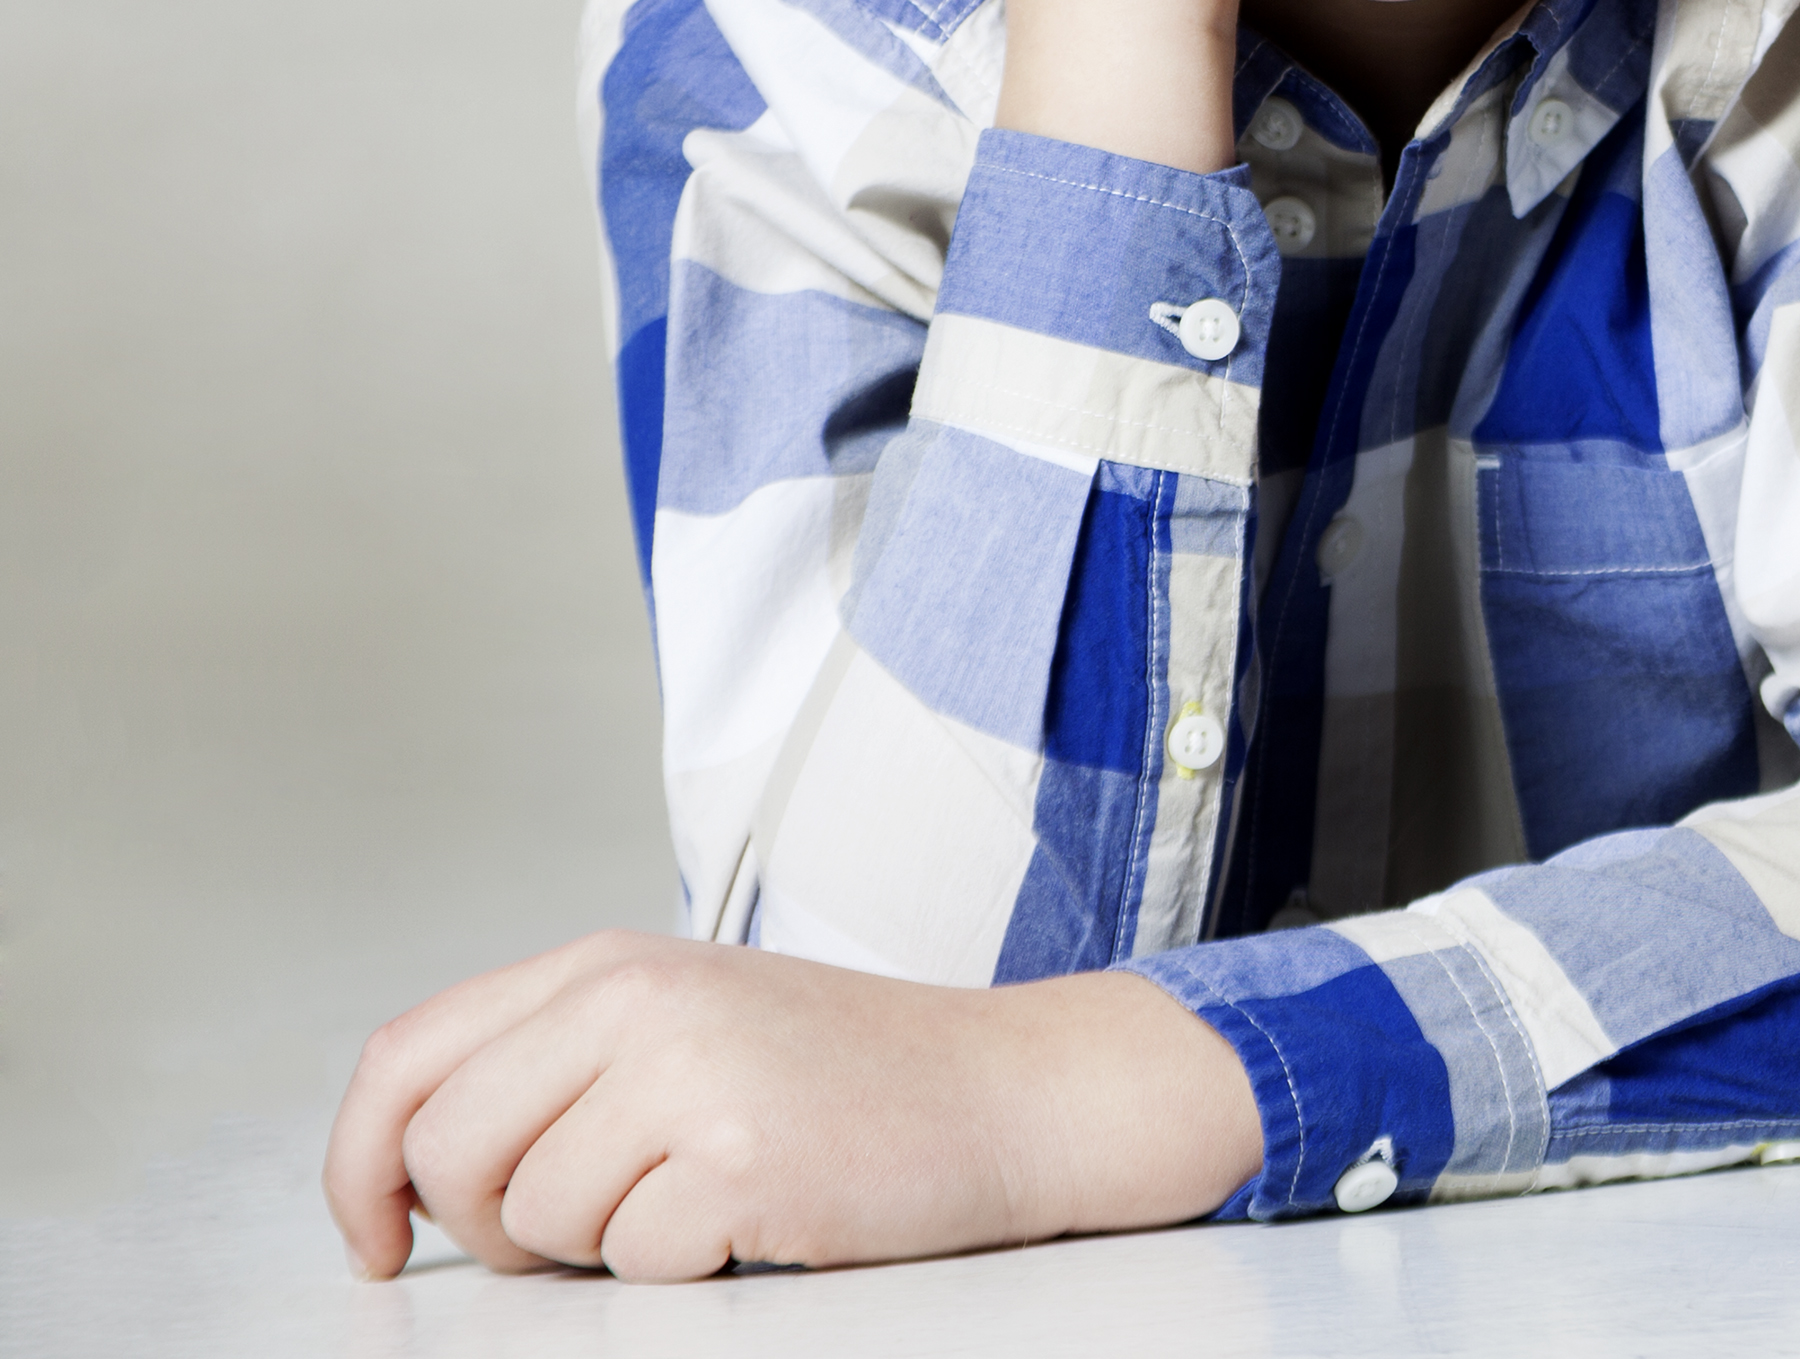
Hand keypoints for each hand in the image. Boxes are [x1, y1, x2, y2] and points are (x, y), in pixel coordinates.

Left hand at [323, 932, 1261, 1281]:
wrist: (1013, 1090)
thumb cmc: (847, 1075)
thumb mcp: (687, 1021)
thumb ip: (554, 1060)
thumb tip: (408, 1168)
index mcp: (610, 964)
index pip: (406, 1059)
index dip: (356, 1165)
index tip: (376, 1238)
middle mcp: (638, 1000)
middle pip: (446, 1153)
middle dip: (490, 1225)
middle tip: (587, 1225)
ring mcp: (691, 1073)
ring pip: (533, 1222)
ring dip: (607, 1244)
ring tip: (704, 1195)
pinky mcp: (740, 1158)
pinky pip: (636, 1263)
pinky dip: (689, 1266)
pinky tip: (759, 1213)